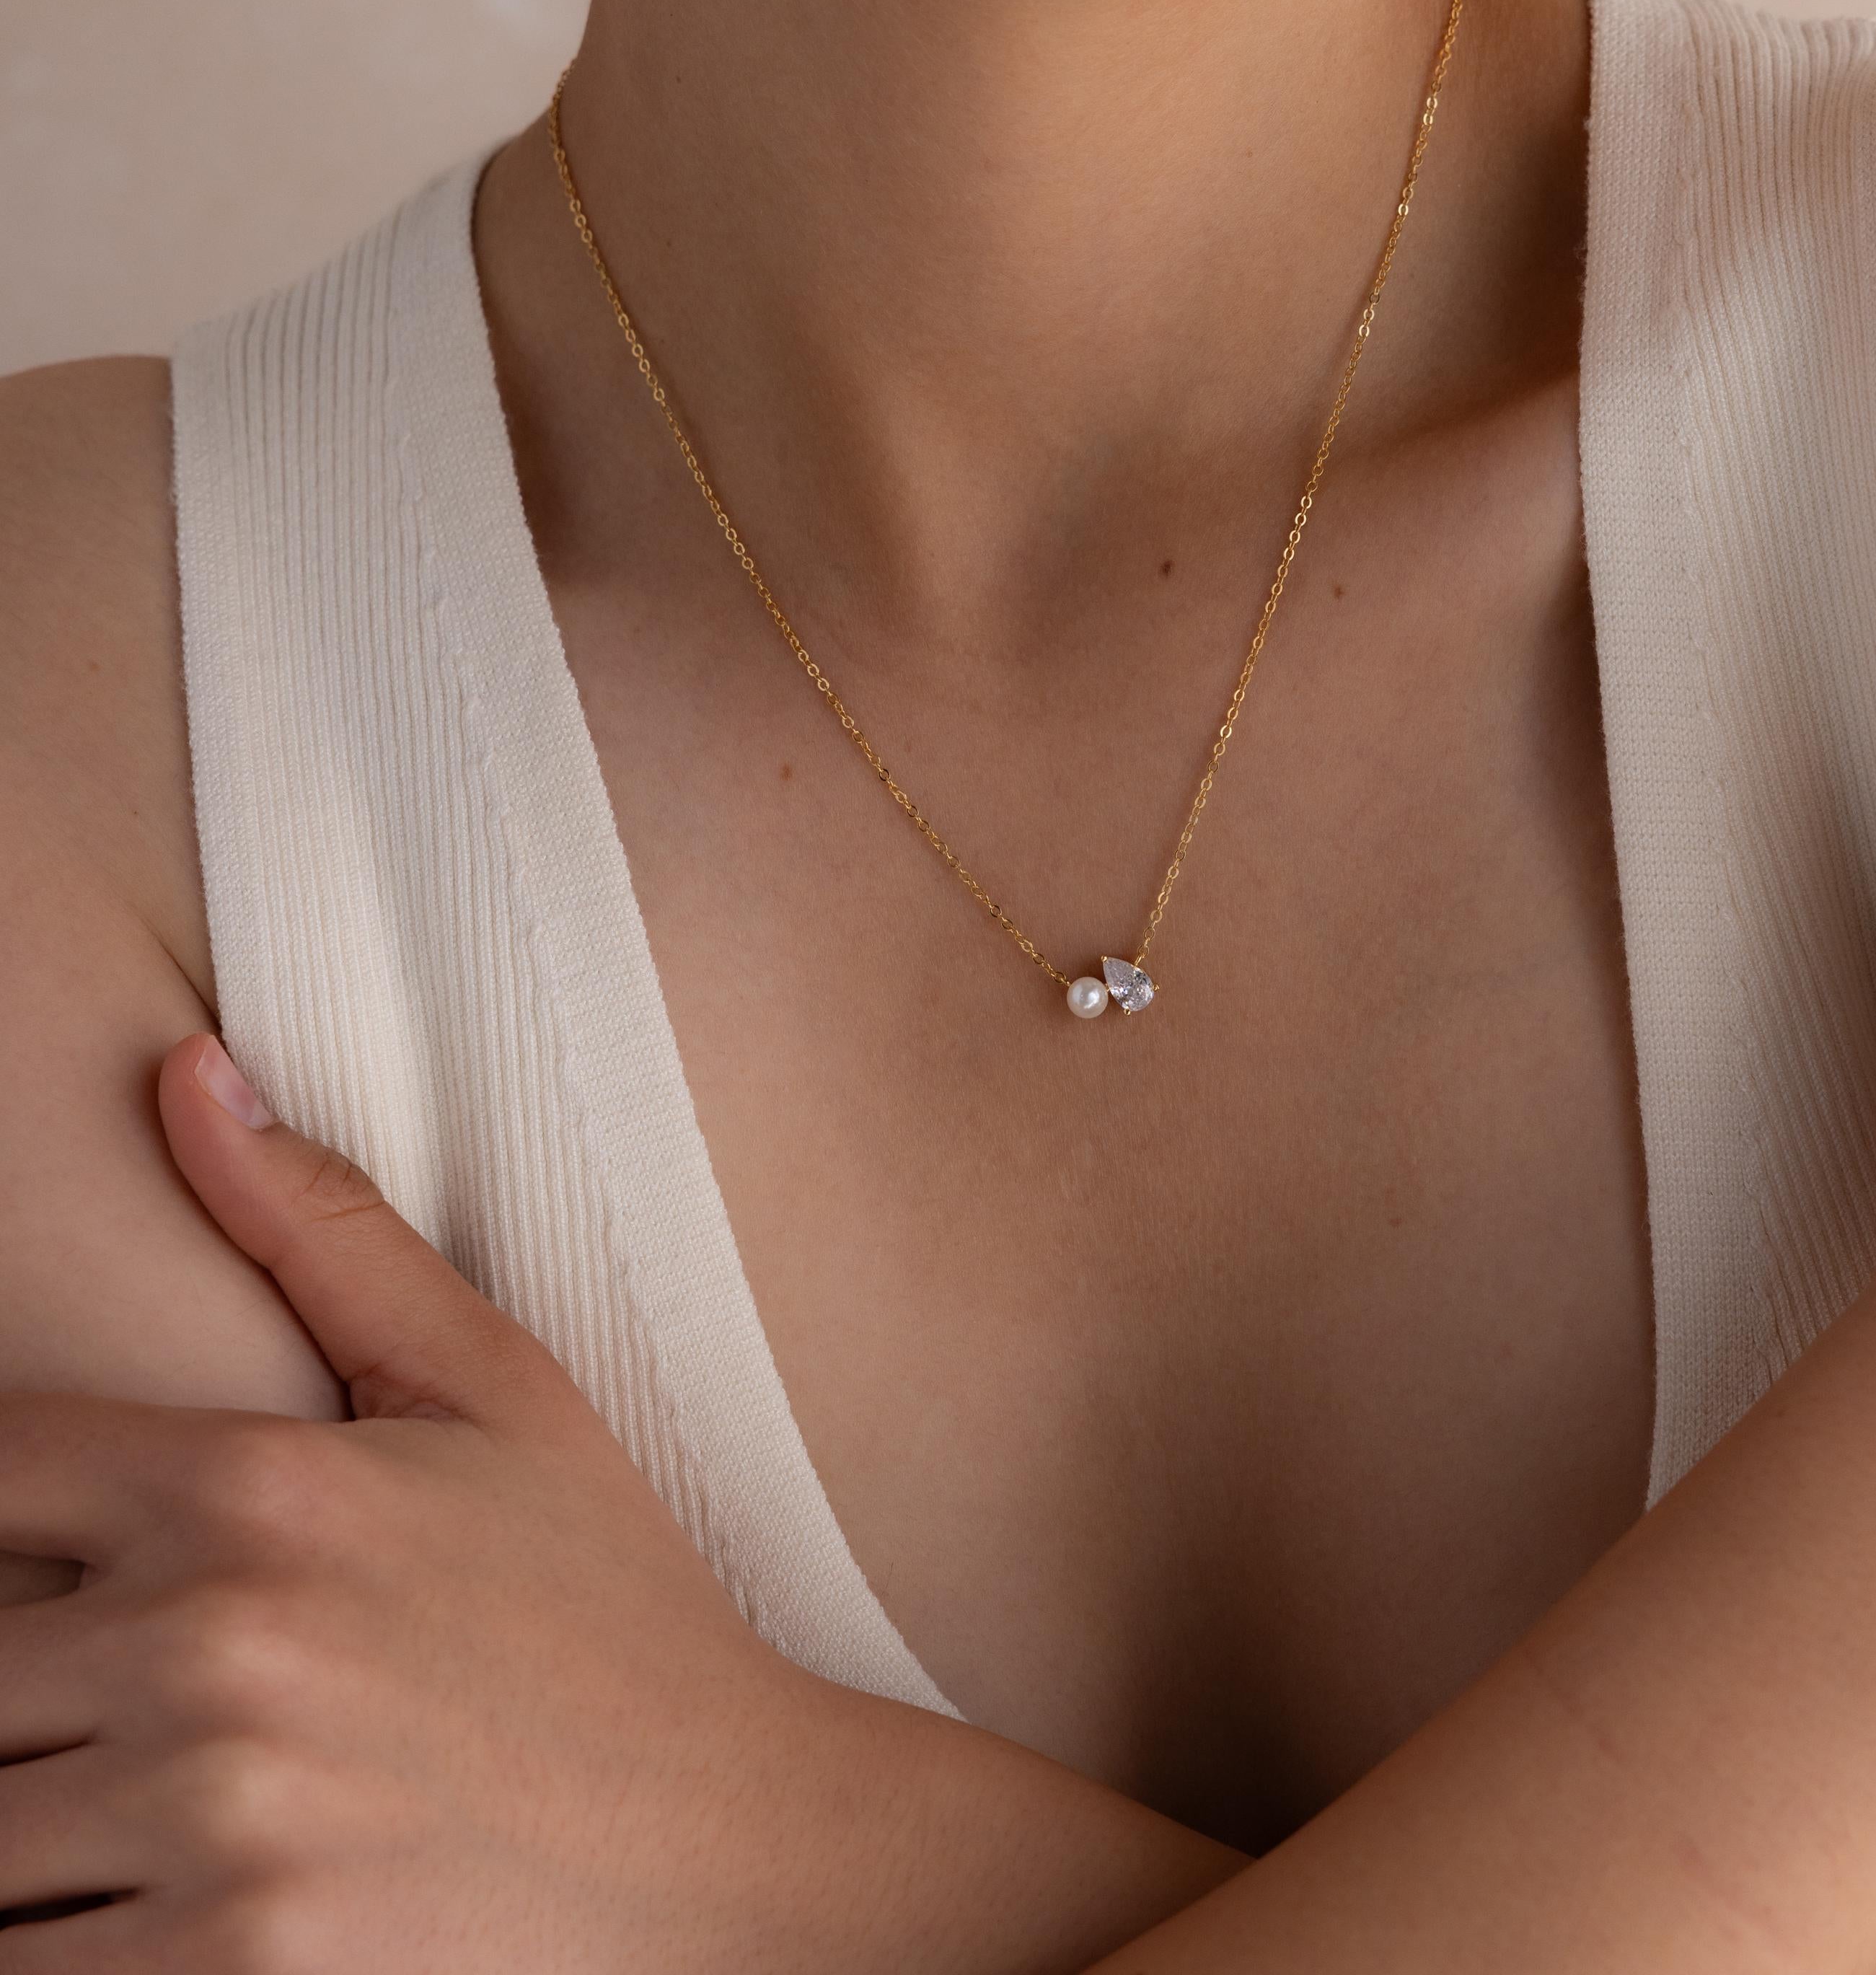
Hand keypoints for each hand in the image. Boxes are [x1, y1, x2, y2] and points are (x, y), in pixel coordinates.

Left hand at [0, 1032, 845, 1969]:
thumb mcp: (497, 1392)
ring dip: (30, 1821)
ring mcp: (217, 1822)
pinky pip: (23, 1969)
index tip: (67, 1555)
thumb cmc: (605, 1603)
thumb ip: (326, 1233)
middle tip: (121, 1695)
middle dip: (22, 1684)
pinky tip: (157, 1889)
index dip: (2, 1511)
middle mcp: (217, 1642)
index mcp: (258, 1487)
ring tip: (138, 1794)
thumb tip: (188, 1070)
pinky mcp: (227, 1974)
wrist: (725, 1835)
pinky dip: (59, 1935)